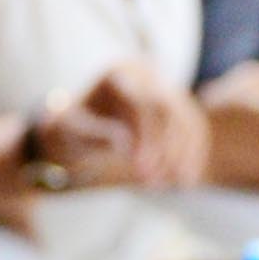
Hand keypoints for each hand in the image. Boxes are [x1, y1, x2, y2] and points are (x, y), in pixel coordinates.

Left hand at [38, 61, 206, 192]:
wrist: (76, 130)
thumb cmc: (67, 131)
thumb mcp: (67, 132)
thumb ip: (92, 134)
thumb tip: (126, 143)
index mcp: (117, 75)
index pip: (140, 103)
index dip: (146, 138)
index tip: (141, 170)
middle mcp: (145, 75)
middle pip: (167, 108)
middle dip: (166, 148)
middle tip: (153, 182)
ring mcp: (163, 87)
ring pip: (185, 117)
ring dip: (183, 154)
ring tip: (176, 184)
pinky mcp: (175, 105)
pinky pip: (192, 128)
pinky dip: (192, 154)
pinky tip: (186, 180)